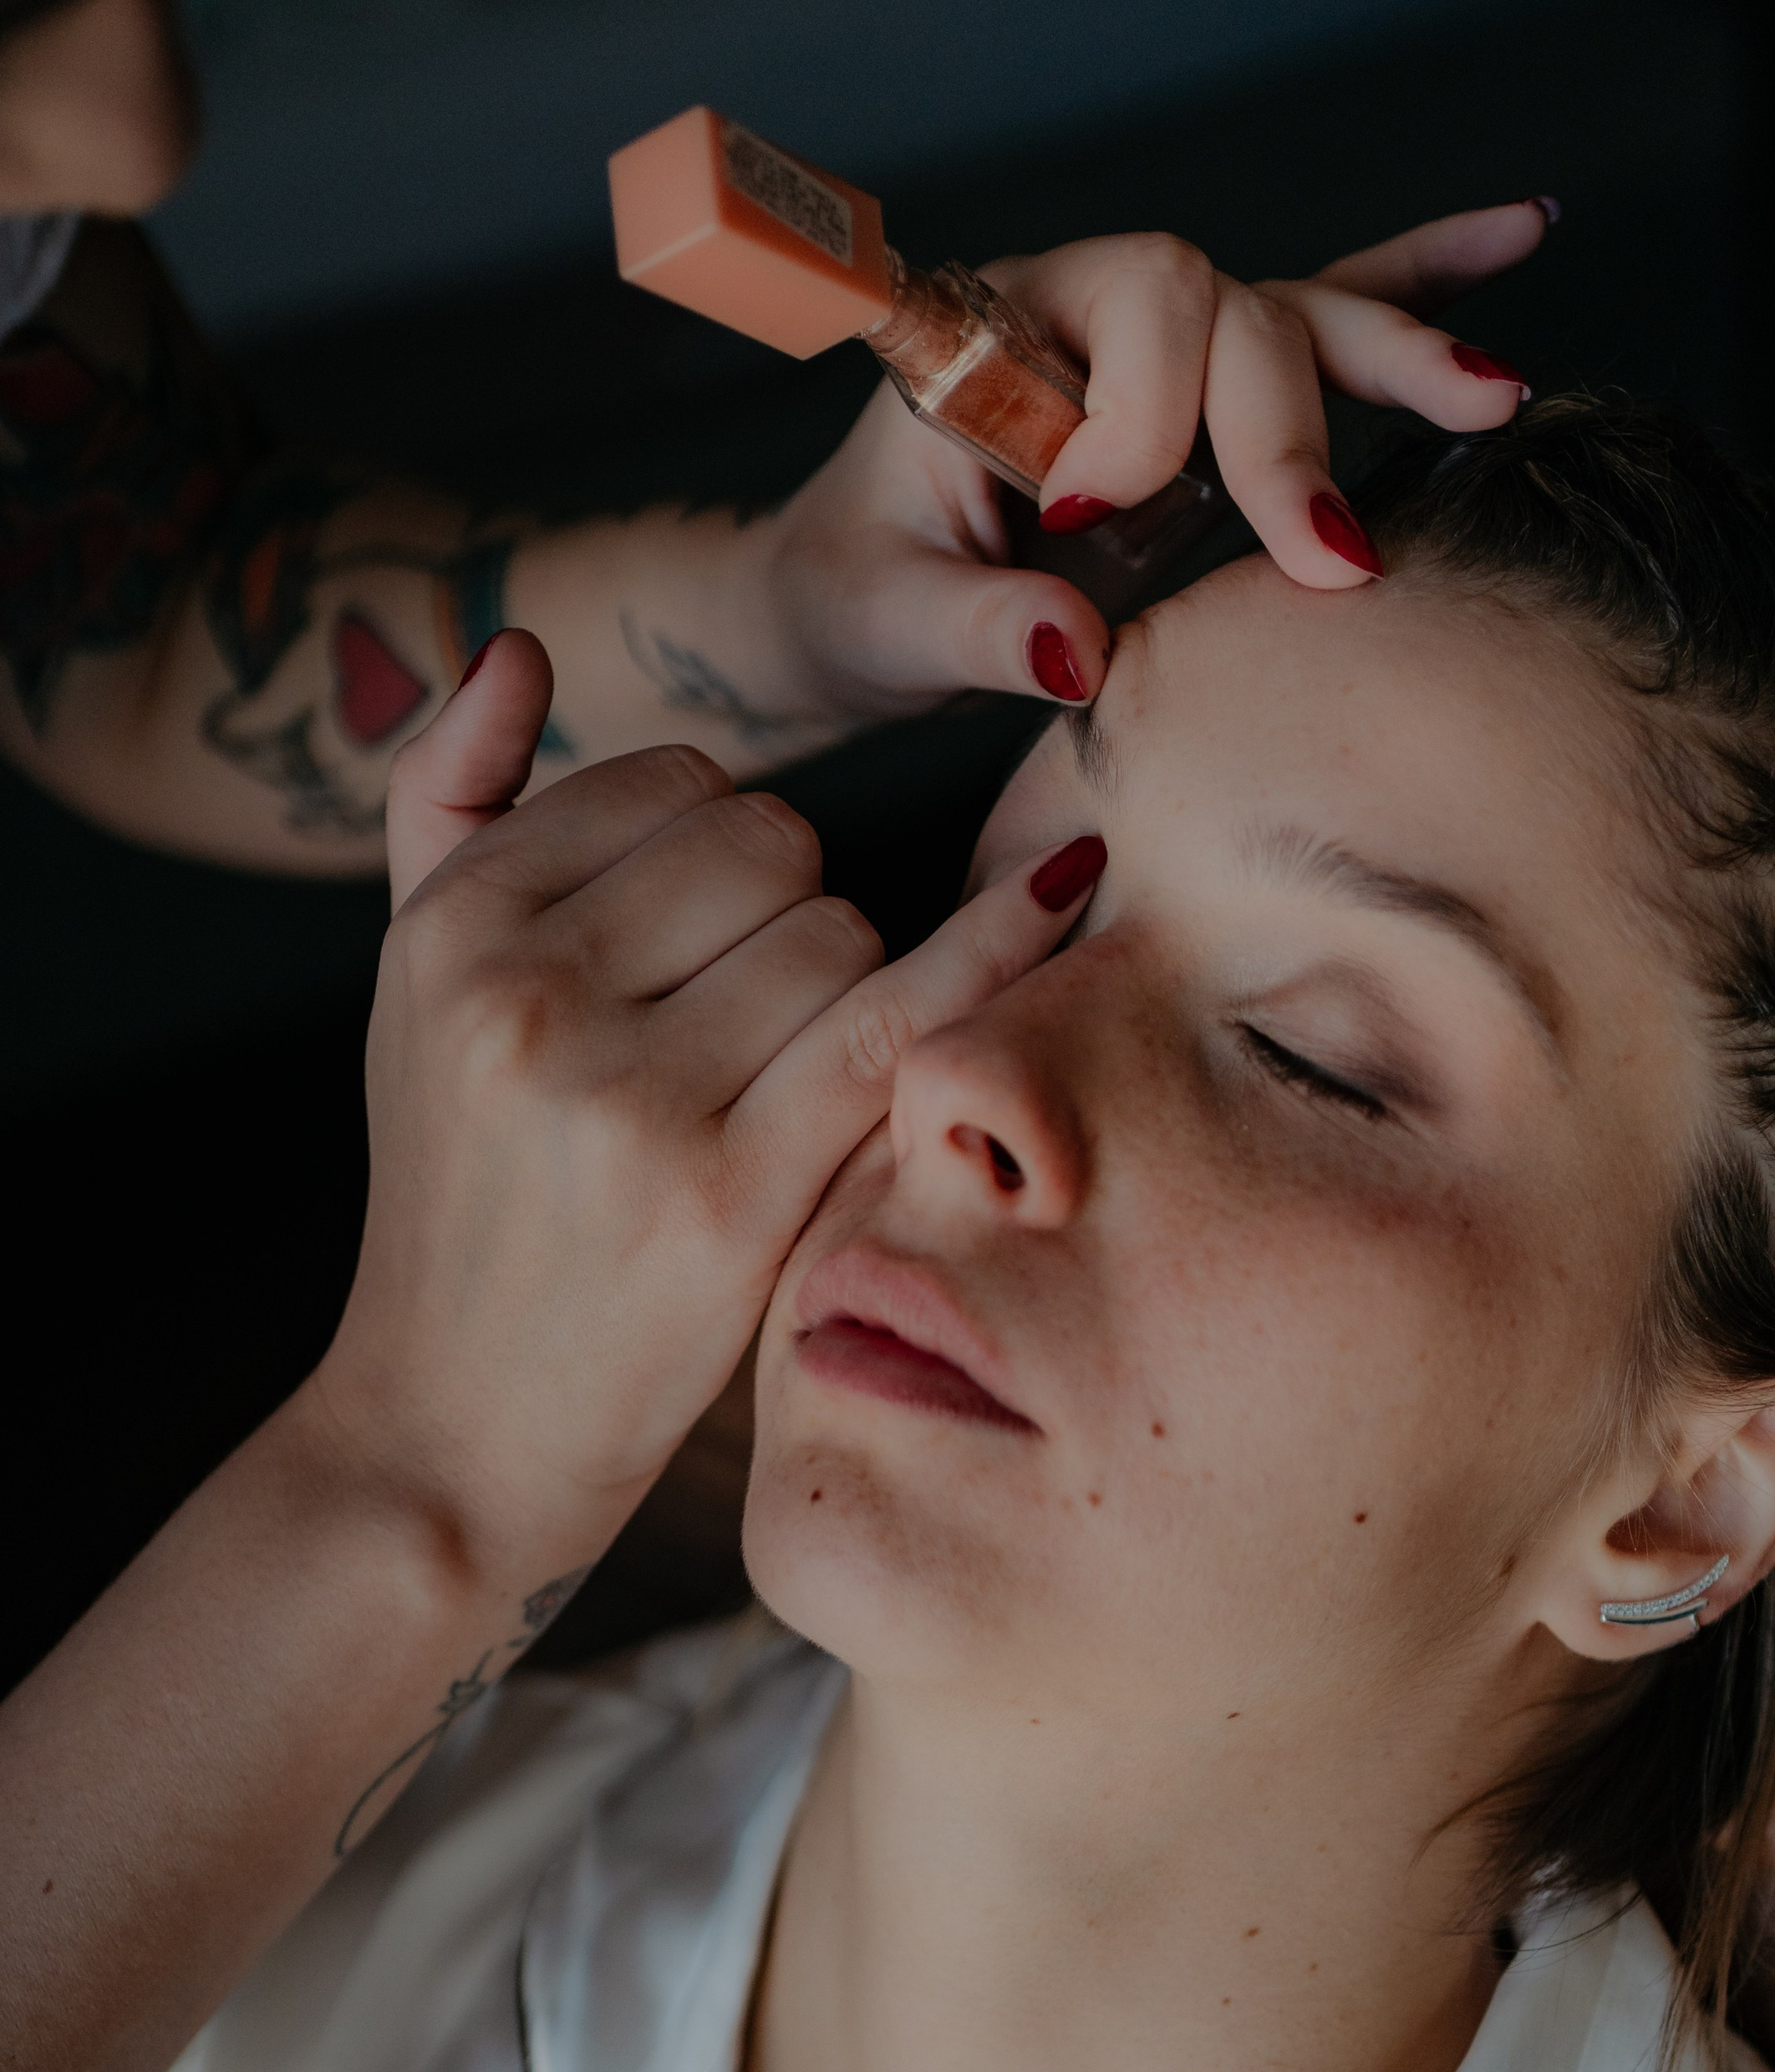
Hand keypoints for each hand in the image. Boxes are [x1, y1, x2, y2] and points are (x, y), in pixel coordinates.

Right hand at [297, 630, 1100, 1583]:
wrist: (454, 1426)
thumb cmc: (464, 1196)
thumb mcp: (411, 995)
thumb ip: (447, 808)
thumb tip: (517, 645)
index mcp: (452, 929)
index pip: (671, 785)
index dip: (724, 845)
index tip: (714, 930)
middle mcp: (528, 998)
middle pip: (768, 846)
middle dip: (795, 910)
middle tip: (758, 1021)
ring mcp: (630, 1102)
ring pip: (839, 931)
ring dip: (853, 985)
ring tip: (781, 1080)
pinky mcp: (730, 1198)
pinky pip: (899, 1023)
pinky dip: (993, 949)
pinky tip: (1066, 887)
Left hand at [750, 199, 1551, 719]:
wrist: (849, 604)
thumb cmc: (853, 598)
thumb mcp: (883, 620)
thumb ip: (973, 629)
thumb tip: (1083, 651)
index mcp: (1002, 328)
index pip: (1130, 312)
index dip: (1140, 414)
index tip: (1089, 521)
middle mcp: (1097, 317)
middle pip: (1238, 315)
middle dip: (1287, 431)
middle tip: (1322, 558)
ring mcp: (1168, 357)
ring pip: (1303, 321)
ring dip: (1401, 358)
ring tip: (1491, 397)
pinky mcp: (1213, 408)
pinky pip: (1330, 320)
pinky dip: (1420, 286)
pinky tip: (1521, 233)